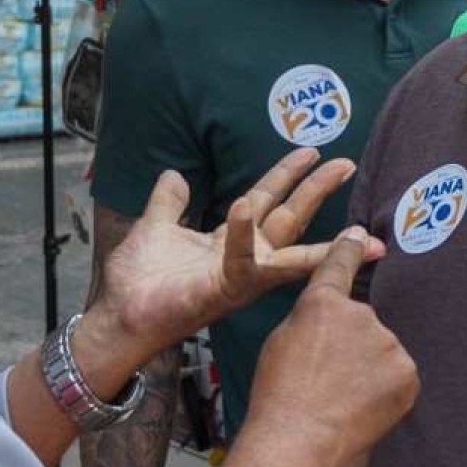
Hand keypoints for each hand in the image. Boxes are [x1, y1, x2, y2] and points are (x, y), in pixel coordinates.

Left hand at [91, 148, 356, 360]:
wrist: (119, 315)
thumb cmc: (138, 282)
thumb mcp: (155, 226)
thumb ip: (168, 202)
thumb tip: (174, 174)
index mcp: (230, 240)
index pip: (267, 200)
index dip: (288, 175)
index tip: (312, 152)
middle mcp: (245, 257)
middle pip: (291, 215)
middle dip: (318, 188)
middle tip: (347, 163)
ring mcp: (239, 275)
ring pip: (287, 239)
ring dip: (310, 205)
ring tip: (332, 175)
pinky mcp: (223, 290)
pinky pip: (240, 261)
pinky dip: (242, 234)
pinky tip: (244, 204)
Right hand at [244, 228, 415, 466]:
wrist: (299, 439)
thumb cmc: (279, 395)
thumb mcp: (282, 341)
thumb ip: (311, 318)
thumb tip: (330, 316)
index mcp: (322, 302)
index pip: (340, 263)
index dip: (351, 248)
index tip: (362, 236)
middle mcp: (360, 313)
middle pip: (362, 322)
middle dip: (352, 344)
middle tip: (329, 379)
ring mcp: (387, 342)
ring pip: (382, 350)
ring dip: (369, 367)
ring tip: (343, 398)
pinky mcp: (406, 372)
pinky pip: (398, 374)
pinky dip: (385, 388)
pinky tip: (362, 407)